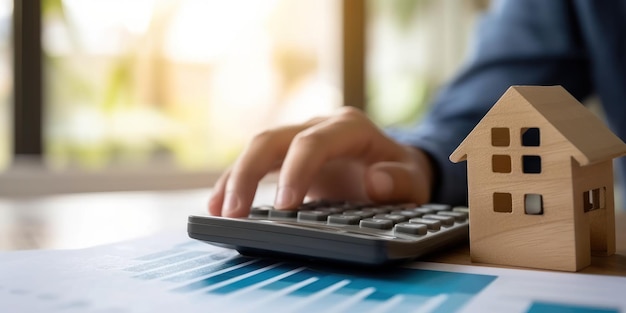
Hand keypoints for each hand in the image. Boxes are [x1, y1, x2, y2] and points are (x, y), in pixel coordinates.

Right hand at [208, 107, 434, 216]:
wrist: (392, 167)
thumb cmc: (401, 174)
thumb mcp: (415, 181)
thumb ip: (401, 181)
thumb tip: (374, 182)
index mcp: (349, 128)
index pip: (313, 142)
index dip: (295, 171)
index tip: (284, 208)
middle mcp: (318, 127)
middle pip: (272, 139)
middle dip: (249, 173)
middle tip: (236, 212)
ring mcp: (298, 139)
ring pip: (257, 149)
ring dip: (234, 179)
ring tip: (218, 212)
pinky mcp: (286, 157)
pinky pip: (255, 164)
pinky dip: (235, 183)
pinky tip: (219, 206)